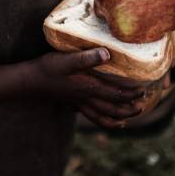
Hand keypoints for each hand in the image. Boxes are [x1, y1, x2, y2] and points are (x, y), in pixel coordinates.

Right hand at [27, 49, 144, 119]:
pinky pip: (92, 116)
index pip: (116, 94)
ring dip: (118, 118)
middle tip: (143, 105)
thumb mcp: (66, 59)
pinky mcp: (73, 104)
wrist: (29, 81)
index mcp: (89, 87)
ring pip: (103, 116)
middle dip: (129, 109)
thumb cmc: (48, 68)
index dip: (132, 94)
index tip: (144, 90)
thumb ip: (86, 58)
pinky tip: (106, 120)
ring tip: (129, 118)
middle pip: (113, 109)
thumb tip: (107, 54)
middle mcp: (87, 98)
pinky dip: (102, 121)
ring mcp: (79, 104)